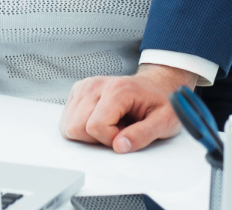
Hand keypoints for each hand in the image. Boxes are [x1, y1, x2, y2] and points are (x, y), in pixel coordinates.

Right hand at [58, 63, 196, 152]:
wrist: (156, 86)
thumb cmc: (160, 103)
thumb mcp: (164, 121)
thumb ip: (142, 135)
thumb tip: (119, 146)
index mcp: (118, 89)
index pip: (95, 126)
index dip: (111, 139)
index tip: (127, 133)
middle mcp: (96, 84)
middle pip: (77, 127)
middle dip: (97, 138)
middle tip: (119, 129)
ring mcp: (85, 86)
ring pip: (68, 125)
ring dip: (89, 133)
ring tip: (111, 124)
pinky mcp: (78, 91)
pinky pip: (67, 120)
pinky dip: (83, 127)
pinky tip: (101, 120)